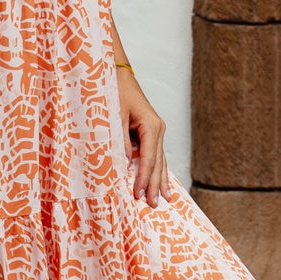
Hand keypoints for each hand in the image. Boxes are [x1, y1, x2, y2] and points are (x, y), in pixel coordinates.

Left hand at [118, 71, 167, 206]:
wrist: (118, 74)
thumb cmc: (115, 91)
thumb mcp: (114, 114)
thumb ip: (119, 139)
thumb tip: (123, 163)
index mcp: (151, 125)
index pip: (148, 158)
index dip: (143, 177)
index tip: (138, 194)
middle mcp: (158, 129)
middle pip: (158, 162)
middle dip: (155, 184)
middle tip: (155, 205)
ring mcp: (157, 131)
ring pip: (160, 160)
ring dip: (161, 180)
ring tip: (166, 199)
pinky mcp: (151, 132)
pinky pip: (156, 155)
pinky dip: (158, 170)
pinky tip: (162, 182)